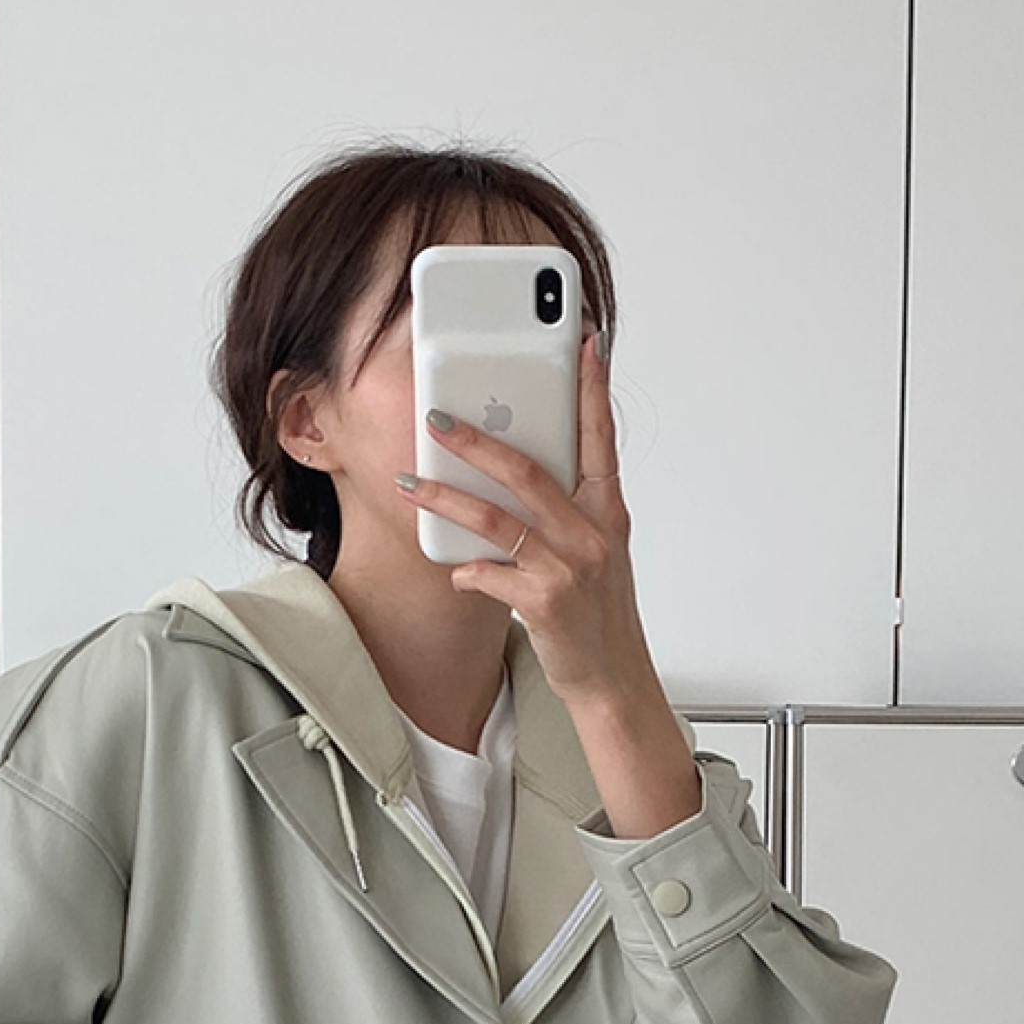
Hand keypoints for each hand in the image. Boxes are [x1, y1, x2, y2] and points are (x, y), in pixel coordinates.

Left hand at [403, 329, 648, 705]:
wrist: (613, 679)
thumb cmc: (599, 613)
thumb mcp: (595, 552)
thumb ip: (564, 511)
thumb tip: (511, 474)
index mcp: (608, 512)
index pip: (600, 438)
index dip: (592, 389)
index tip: (584, 343)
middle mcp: (593, 533)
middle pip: (529, 471)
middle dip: (477, 440)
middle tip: (437, 418)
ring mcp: (570, 567)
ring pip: (497, 520)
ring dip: (446, 498)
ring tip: (411, 485)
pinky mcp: (546, 602)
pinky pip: (489, 573)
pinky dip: (466, 570)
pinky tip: (457, 571)